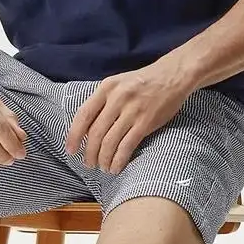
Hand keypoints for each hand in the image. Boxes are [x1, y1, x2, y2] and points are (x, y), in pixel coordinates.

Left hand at [64, 61, 190, 174]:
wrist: (173, 76)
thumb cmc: (143, 82)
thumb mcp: (119, 84)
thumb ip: (103, 101)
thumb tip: (86, 129)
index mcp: (106, 88)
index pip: (84, 115)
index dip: (74, 135)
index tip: (71, 150)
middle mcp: (117, 98)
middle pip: (96, 132)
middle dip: (90, 153)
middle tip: (89, 164)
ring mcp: (132, 111)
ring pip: (110, 142)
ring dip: (103, 159)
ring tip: (103, 168)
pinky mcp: (146, 122)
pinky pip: (127, 146)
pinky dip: (119, 160)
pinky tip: (116, 167)